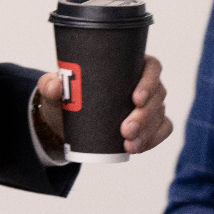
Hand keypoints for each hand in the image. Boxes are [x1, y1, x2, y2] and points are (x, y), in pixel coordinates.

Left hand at [35, 54, 172, 154]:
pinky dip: (154, 139)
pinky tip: (138, 147)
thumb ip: (50, 85)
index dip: (149, 81)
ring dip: (148, 131)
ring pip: (159, 114)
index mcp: (128, 66)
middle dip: (145, 115)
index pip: (151, 67)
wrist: (67, 124)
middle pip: (158, 94)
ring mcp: (149, 105)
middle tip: (126, 129)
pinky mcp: (149, 125)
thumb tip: (56, 85)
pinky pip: (162, 130)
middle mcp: (144, 83)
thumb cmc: (66, 98)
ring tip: (129, 143)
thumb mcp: (55, 91)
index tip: (135, 98)